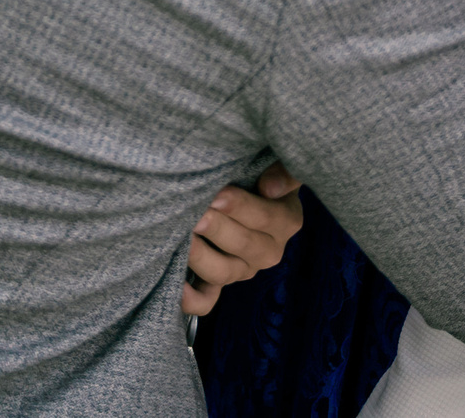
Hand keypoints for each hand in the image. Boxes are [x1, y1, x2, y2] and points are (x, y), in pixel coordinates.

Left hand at [181, 164, 303, 317]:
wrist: (248, 192)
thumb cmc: (260, 172)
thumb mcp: (279, 164)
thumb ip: (284, 171)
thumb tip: (271, 187)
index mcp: (286, 221)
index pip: (266, 217)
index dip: (241, 207)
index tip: (218, 194)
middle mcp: (268, 251)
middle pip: (242, 244)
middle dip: (216, 227)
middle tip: (195, 212)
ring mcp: (243, 270)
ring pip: (223, 272)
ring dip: (200, 256)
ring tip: (183, 236)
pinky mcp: (220, 283)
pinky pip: (206, 300)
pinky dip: (191, 298)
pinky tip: (178, 286)